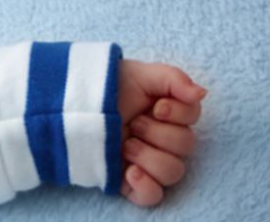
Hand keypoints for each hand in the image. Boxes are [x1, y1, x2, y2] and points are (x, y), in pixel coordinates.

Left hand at [117, 59, 205, 206]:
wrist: (68, 104)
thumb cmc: (104, 86)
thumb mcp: (137, 73)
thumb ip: (172, 78)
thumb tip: (201, 94)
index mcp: (165, 112)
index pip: (192, 117)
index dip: (180, 113)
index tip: (157, 107)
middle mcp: (160, 138)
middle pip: (185, 146)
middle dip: (158, 132)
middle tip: (133, 123)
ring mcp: (146, 161)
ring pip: (173, 172)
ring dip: (150, 156)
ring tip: (124, 144)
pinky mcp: (129, 181)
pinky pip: (152, 197)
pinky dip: (146, 187)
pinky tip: (130, 172)